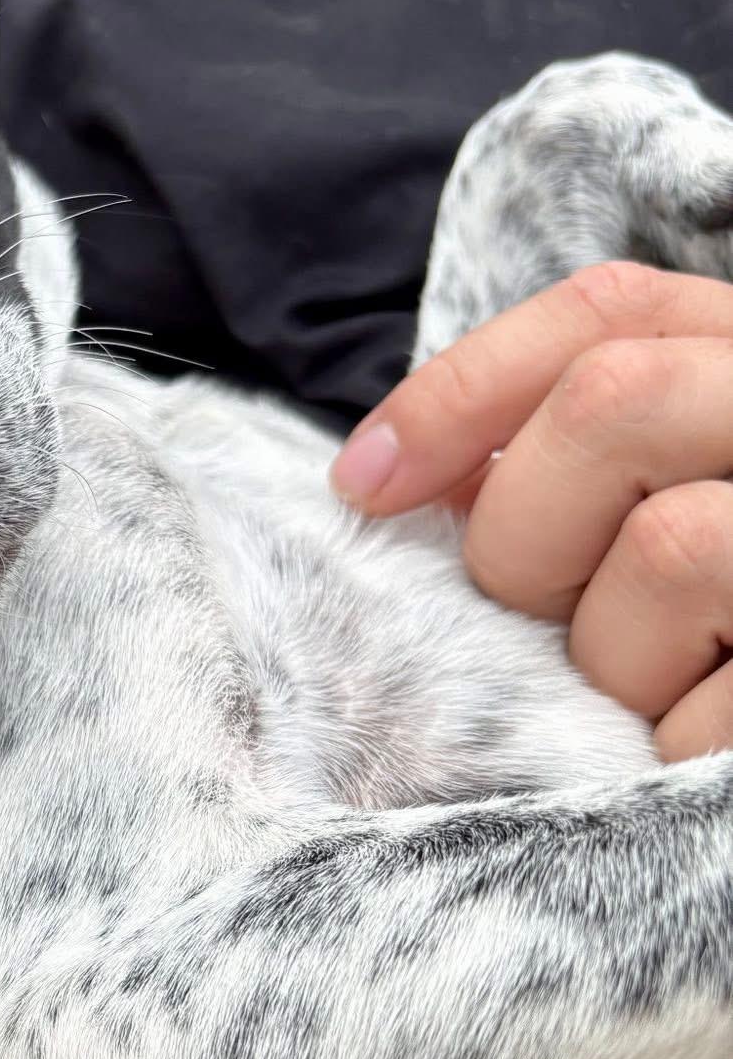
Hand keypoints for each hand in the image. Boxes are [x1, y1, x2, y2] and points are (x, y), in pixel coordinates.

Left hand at [330, 262, 732, 762]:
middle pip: (615, 402)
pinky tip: (709, 739)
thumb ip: (575, 459)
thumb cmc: (731, 627)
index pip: (610, 313)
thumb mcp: (681, 499)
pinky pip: (707, 711)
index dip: (461, 391)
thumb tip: (397, 476)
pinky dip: (675, 744)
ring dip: (615, 654)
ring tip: (666, 682)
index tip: (361, 484)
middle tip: (544, 609)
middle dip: (526, 527)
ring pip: (669, 552)